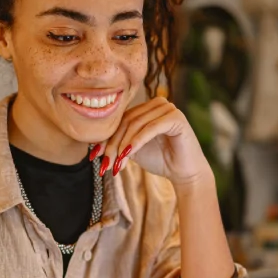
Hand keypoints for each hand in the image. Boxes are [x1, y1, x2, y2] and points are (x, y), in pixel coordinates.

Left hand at [89, 97, 214, 189]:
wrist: (185, 174)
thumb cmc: (161, 161)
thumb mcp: (133, 150)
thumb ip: (118, 142)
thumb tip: (92, 145)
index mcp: (147, 107)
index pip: (121, 119)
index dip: (106, 138)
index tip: (95, 156)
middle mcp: (158, 103)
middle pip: (127, 121)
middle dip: (113, 144)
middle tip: (105, 164)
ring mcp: (168, 108)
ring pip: (137, 124)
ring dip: (124, 145)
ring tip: (117, 163)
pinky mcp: (176, 117)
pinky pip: (151, 128)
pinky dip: (138, 141)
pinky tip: (129, 154)